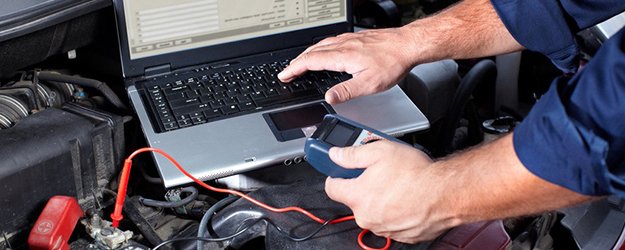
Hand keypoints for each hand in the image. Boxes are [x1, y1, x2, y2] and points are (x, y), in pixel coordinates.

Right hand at [278, 28, 417, 103]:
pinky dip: (322, 47)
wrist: (408, 45)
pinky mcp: (358, 38)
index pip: (310, 62)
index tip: (284, 75)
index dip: (294, 69)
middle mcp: (344, 45)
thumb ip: (346, 92)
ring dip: (308, 54)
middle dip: (297, 62)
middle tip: (288, 70)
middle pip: (312, 52)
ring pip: (322, 45)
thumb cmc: (392, 62)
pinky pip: (332, 41)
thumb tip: (328, 98)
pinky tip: (327, 50)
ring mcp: (350, 39)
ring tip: (302, 61)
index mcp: (342, 56)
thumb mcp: (368, 84)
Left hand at [325, 140, 457, 242]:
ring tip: (397, 183)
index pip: (331, 187)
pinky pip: (391, 221)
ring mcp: (384, 228)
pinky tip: (407, 197)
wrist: (446, 193)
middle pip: (355, 199)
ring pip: (374, 210)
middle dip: (363, 185)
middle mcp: (367, 216)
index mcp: (357, 196)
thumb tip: (336, 155)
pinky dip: (396, 210)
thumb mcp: (379, 151)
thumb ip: (352, 154)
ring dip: (381, 198)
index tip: (340, 170)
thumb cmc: (416, 174)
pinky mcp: (401, 235)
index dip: (335, 175)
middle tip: (378, 172)